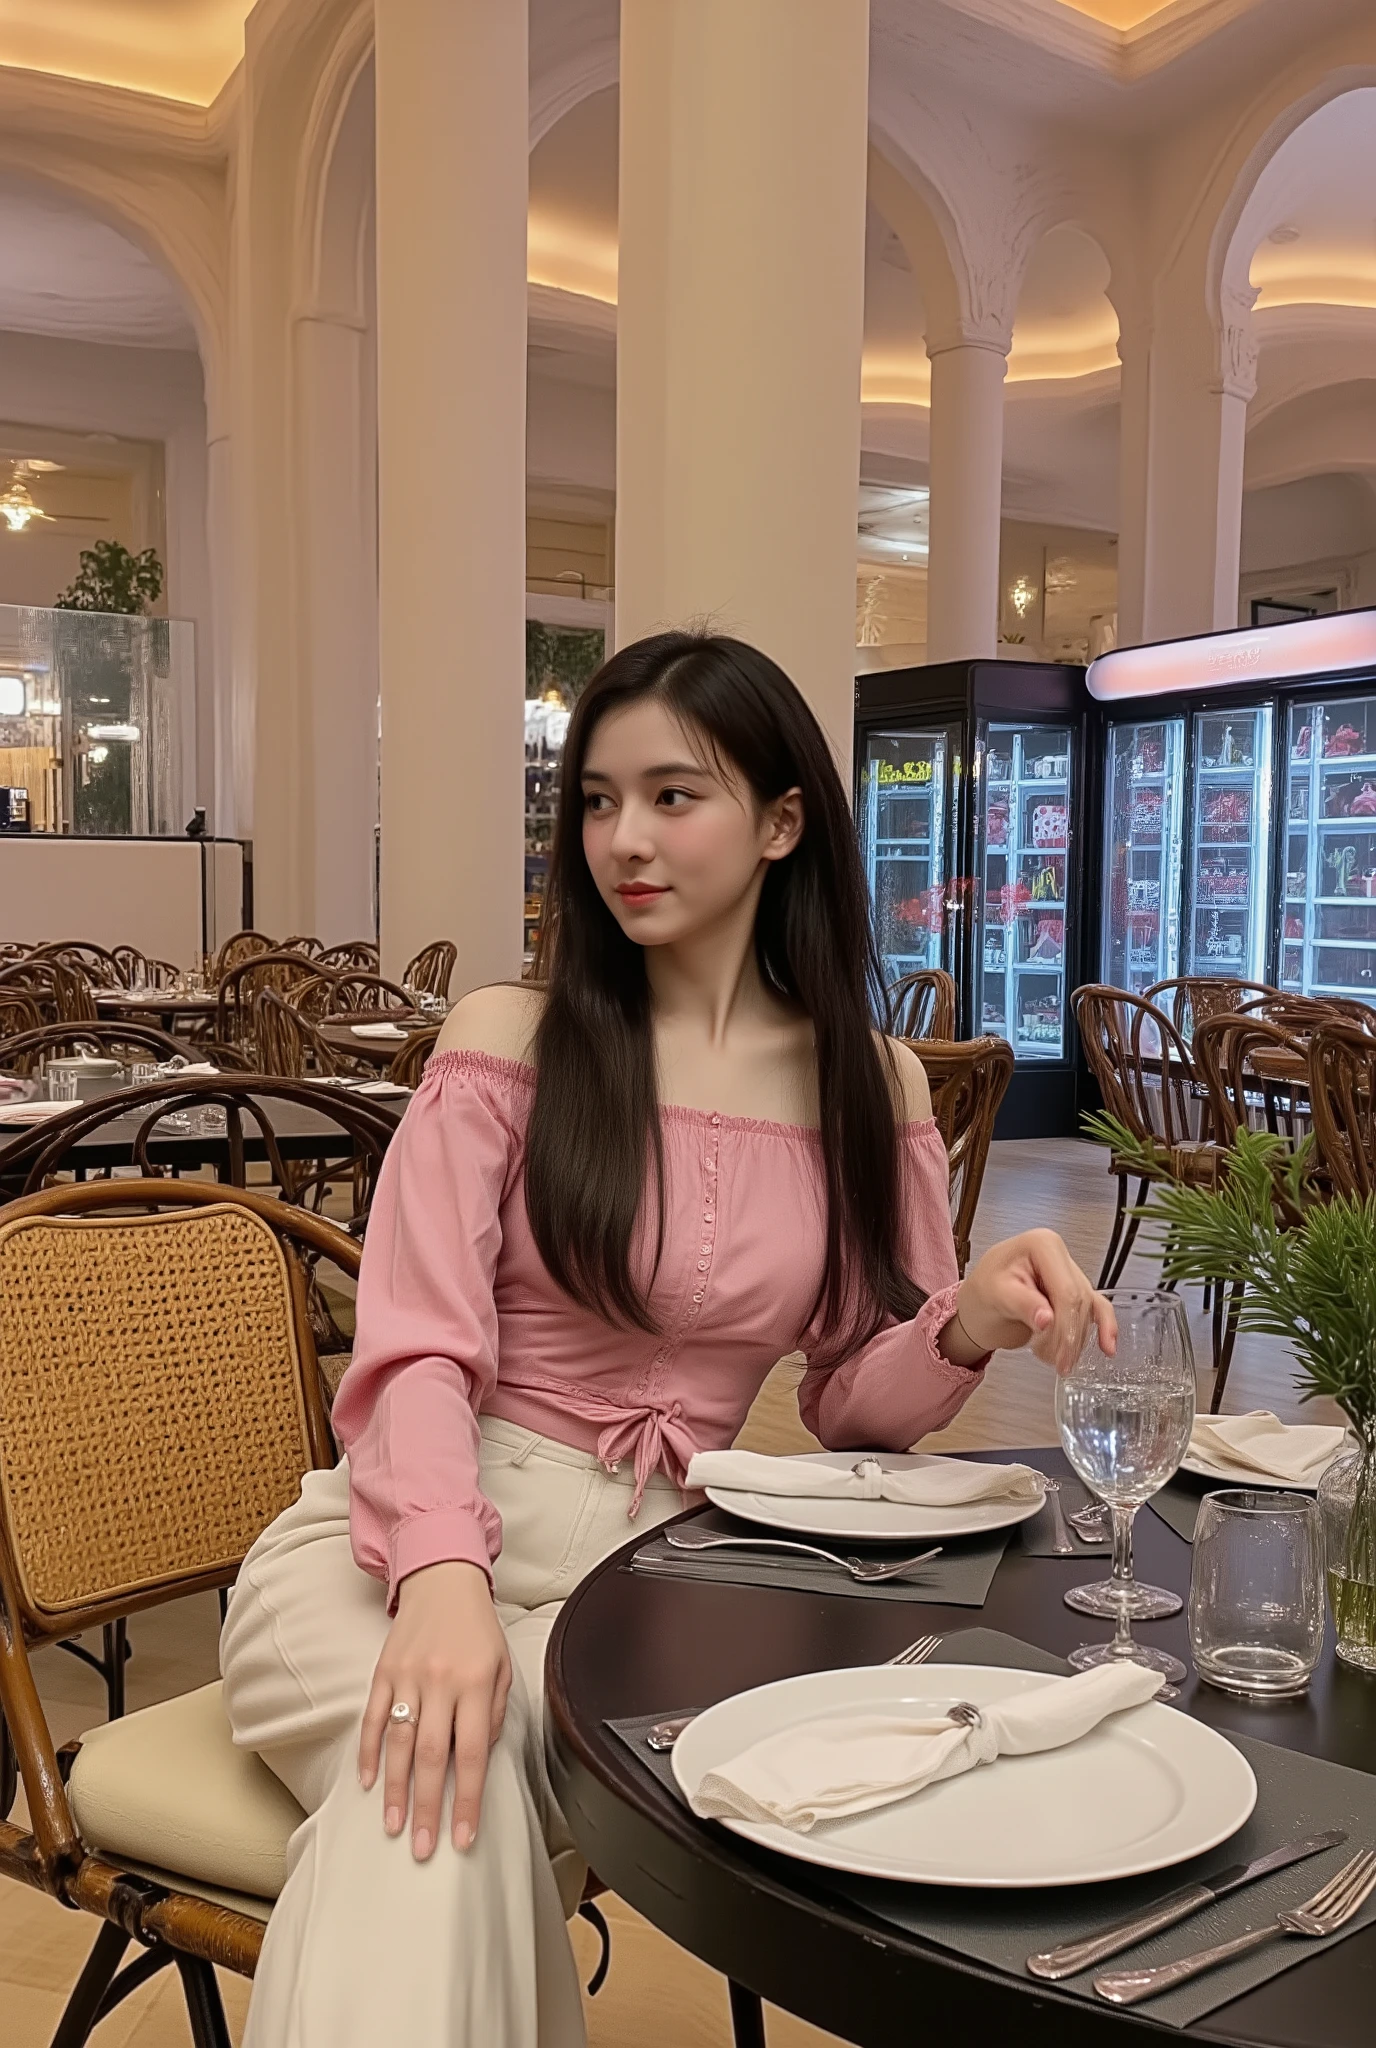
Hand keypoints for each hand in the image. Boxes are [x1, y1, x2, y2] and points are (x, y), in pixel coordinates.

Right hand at [357, 1560, 510, 1859]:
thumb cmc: (478, 1630)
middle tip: (422, 1848)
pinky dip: (369, 1752)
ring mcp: (407, 1675)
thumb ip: (491, 1715)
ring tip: (393, 1827)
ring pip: (398, 1742)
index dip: (466, 1800)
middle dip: (426, 1807)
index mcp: (474, 1683)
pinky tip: (368, 1782)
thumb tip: (477, 1761)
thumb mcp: (501, 1668)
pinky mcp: (383, 1670)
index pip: (471, 1754)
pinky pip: (372, 1717)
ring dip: (394, 1790)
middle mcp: (440, 1681)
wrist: (444, 1580)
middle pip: (430, 1756)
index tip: (462, 1838)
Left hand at [942, 1229, 1115, 1374]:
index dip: (1065, 1325)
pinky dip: (1104, 1327)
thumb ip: (1022, 1304)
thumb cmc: (982, 1293)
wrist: (979, 1302)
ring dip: (1074, 1340)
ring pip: (1087, 1310)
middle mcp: (1059, 1254)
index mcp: (1042, 1245)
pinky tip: (1107, 1347)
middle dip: (1069, 1337)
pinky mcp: (1074, 1289)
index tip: (1058, 1353)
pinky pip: (1096, 1307)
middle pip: (1079, 1301)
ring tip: (1053, 1358)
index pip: (1065, 1290)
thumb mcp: (994, 1295)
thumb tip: (1047, 1319)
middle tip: (1057, 1363)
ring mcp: (1069, 1271)